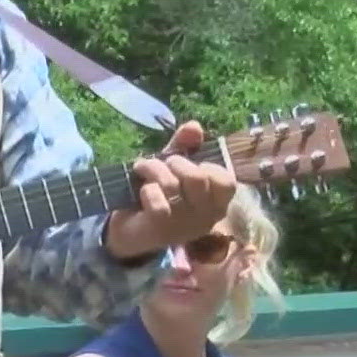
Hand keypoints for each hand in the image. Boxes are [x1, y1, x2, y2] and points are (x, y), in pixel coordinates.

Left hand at [105, 121, 236, 260]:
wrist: (129, 227)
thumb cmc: (159, 194)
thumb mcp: (173, 167)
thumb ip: (185, 146)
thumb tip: (194, 125)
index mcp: (217, 202)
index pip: (227, 182)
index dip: (207, 167)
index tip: (191, 164)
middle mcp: (207, 217)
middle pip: (197, 178)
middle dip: (175, 162)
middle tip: (162, 165)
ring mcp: (185, 226)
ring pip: (173, 186)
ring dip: (154, 170)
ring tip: (144, 169)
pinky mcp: (162, 230)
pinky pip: (158, 203)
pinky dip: (147, 190)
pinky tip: (142, 192)